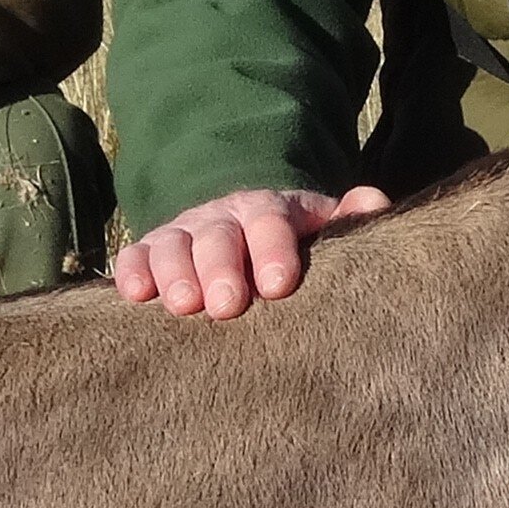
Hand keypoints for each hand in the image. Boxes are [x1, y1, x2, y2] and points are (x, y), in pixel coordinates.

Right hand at [111, 182, 389, 318]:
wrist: (236, 221)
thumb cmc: (285, 242)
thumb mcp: (317, 227)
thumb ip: (344, 219)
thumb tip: (374, 202)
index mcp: (268, 210)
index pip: (271, 221)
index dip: (274, 249)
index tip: (279, 284)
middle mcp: (222, 217)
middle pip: (218, 236)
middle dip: (221, 268)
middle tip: (227, 305)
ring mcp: (182, 233)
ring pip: (172, 244)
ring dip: (175, 272)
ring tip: (183, 305)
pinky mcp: (149, 252)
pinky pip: (135, 256)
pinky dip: (133, 271)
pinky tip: (136, 295)